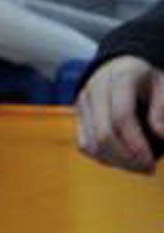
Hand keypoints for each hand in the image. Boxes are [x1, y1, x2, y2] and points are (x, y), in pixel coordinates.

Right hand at [75, 54, 163, 173]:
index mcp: (120, 78)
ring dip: (115, 162)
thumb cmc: (146, 78)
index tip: (152, 162)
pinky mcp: (77, 114)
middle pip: (104, 134)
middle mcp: (95, 89)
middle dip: (127, 159)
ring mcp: (83, 102)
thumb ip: (162, 109)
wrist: (120, 64)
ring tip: (136, 166)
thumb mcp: (163, 85)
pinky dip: (102, 158)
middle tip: (147, 169)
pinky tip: (121, 160)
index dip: (136, 144)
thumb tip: (161, 135)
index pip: (121, 117)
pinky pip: (84, 144)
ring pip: (91, 143)